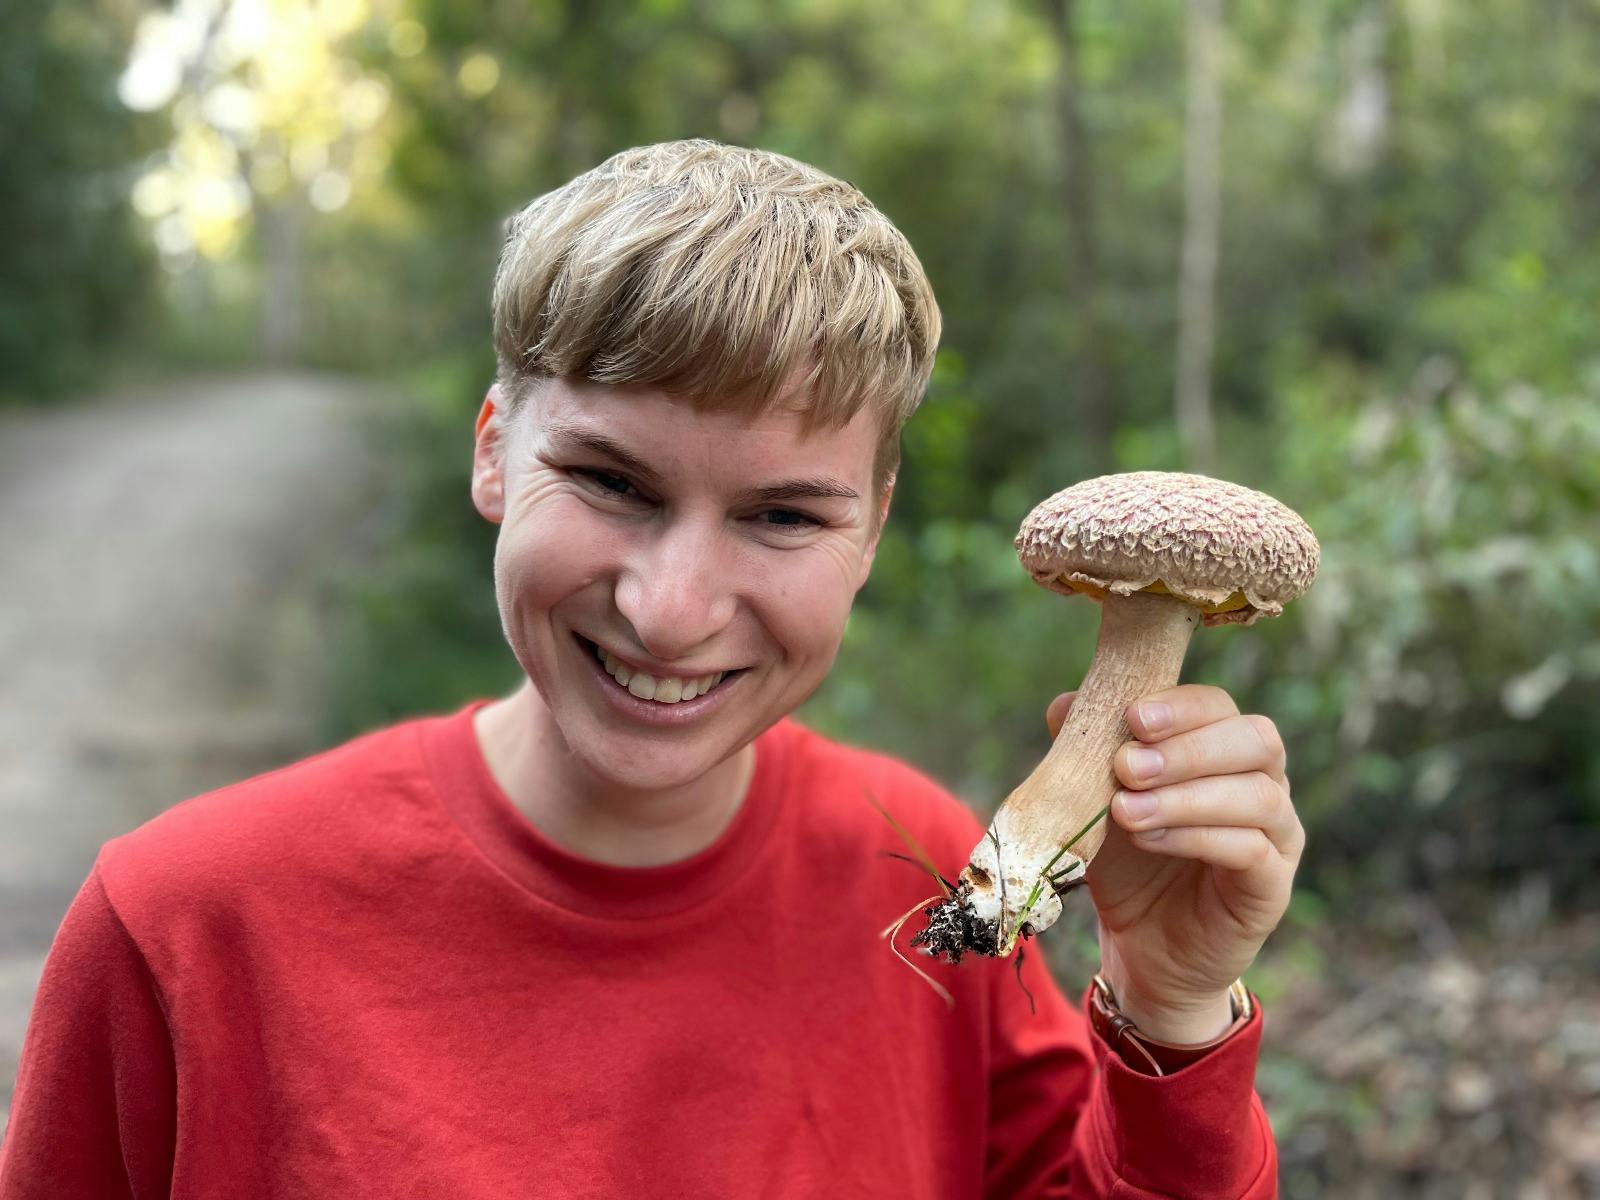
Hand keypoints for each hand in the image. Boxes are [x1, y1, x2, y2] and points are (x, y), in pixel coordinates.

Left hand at [1045, 684, 1303, 1043]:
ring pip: (1256, 794)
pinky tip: (1149, 839)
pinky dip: (1196, 837)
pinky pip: (1251, 849)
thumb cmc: (1125, 862)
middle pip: (1256, 740)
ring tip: (1125, 811)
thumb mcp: (1095, 802)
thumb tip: (1065, 705)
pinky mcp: (1273, 885)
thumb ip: (1086, 752)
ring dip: (1185, 796)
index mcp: (1223, 751)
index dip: (1179, 707)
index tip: (1131, 717)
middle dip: (1186, 748)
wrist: (1140, 948)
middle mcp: (1264, 783)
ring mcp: (1277, 835)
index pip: (1219, 707)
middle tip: (1126, 767)